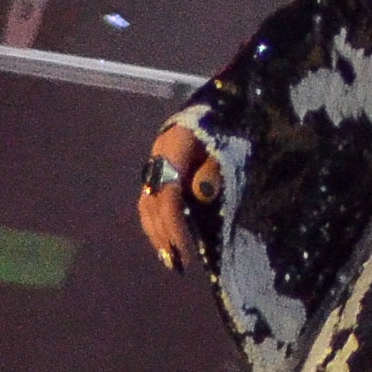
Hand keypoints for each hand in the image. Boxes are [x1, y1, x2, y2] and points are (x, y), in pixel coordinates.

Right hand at [137, 123, 221, 273]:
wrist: (216, 107)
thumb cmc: (226, 127)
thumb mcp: (226, 145)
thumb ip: (213, 169)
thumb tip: (202, 193)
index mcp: (172, 148)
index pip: (168, 195)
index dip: (175, 225)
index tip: (184, 250)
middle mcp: (157, 158)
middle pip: (151, 204)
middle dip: (162, 235)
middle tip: (176, 263)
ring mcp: (155, 165)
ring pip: (145, 205)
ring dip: (156, 233)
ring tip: (169, 258)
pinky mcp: (158, 173)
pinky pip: (150, 202)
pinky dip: (156, 223)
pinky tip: (166, 241)